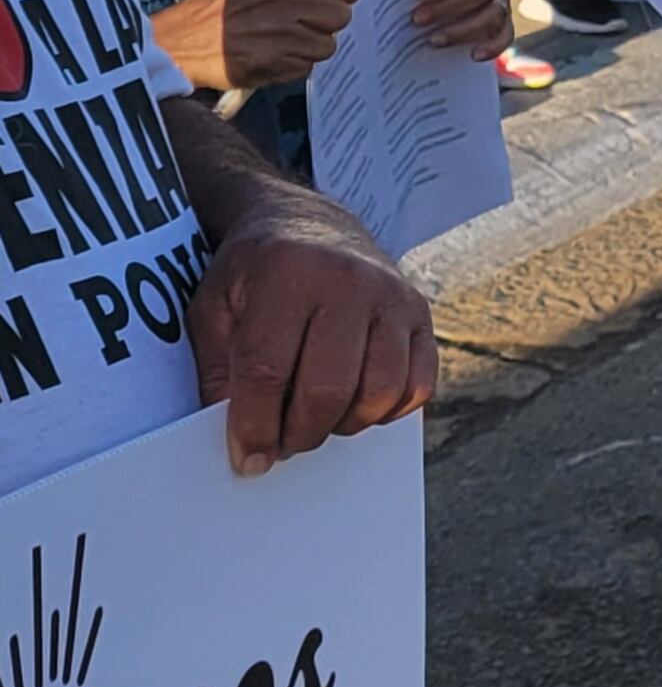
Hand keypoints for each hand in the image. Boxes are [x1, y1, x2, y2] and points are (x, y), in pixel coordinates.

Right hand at [150, 0, 363, 90]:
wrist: (177, 43)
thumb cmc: (217, 6)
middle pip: (341, 14)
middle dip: (324, 20)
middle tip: (300, 20)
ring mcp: (282, 34)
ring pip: (327, 44)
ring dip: (308, 45)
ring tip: (278, 38)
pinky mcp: (276, 63)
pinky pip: (307, 66)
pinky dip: (292, 64)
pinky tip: (269, 54)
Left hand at [189, 191, 434, 474]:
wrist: (312, 227)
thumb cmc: (256, 276)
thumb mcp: (214, 308)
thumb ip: (218, 370)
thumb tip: (242, 440)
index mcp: (288, 272)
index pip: (269, 369)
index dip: (255, 425)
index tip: (248, 460)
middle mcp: (349, 280)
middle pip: (328, 388)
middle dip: (300, 434)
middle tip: (281, 446)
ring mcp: (393, 296)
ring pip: (379, 392)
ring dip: (344, 425)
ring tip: (316, 421)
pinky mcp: (422, 313)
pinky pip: (417, 386)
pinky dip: (387, 411)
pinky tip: (355, 405)